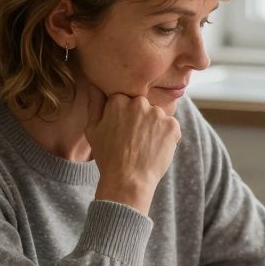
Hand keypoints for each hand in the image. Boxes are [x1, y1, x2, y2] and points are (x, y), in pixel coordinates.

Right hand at [85, 84, 181, 213]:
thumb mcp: (92, 130)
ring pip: (157, 116)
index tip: (122, 131)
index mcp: (118, 100)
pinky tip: (155, 150)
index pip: (126, 99)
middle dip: (140, 119)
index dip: (124, 116)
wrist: (128, 181)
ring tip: (144, 147)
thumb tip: (95, 84)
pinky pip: (171, 127)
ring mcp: (157, 114)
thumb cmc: (107, 157)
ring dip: (154, 128)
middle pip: (143, 106)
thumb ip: (95, 104)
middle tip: (134, 141)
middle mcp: (139, 102)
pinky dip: (166, 137)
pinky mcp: (172, 126)